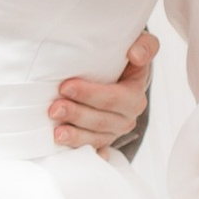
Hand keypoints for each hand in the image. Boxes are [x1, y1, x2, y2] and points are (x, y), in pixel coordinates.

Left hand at [52, 29, 158, 152]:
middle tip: (54, 109)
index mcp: (134, 97)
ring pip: (94, 138)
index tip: (66, 86)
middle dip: (76, 115)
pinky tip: (69, 153)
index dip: (89, 94)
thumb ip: (145, 45)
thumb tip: (135, 54)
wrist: (121, 75)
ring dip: (75, 136)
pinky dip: (81, 152)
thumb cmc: (126, 60)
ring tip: (56, 133)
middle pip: (101, 121)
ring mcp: (112, 132)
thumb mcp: (141, 46)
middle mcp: (126, 118)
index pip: (113, 98)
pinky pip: (91, 151)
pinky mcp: (100, 141)